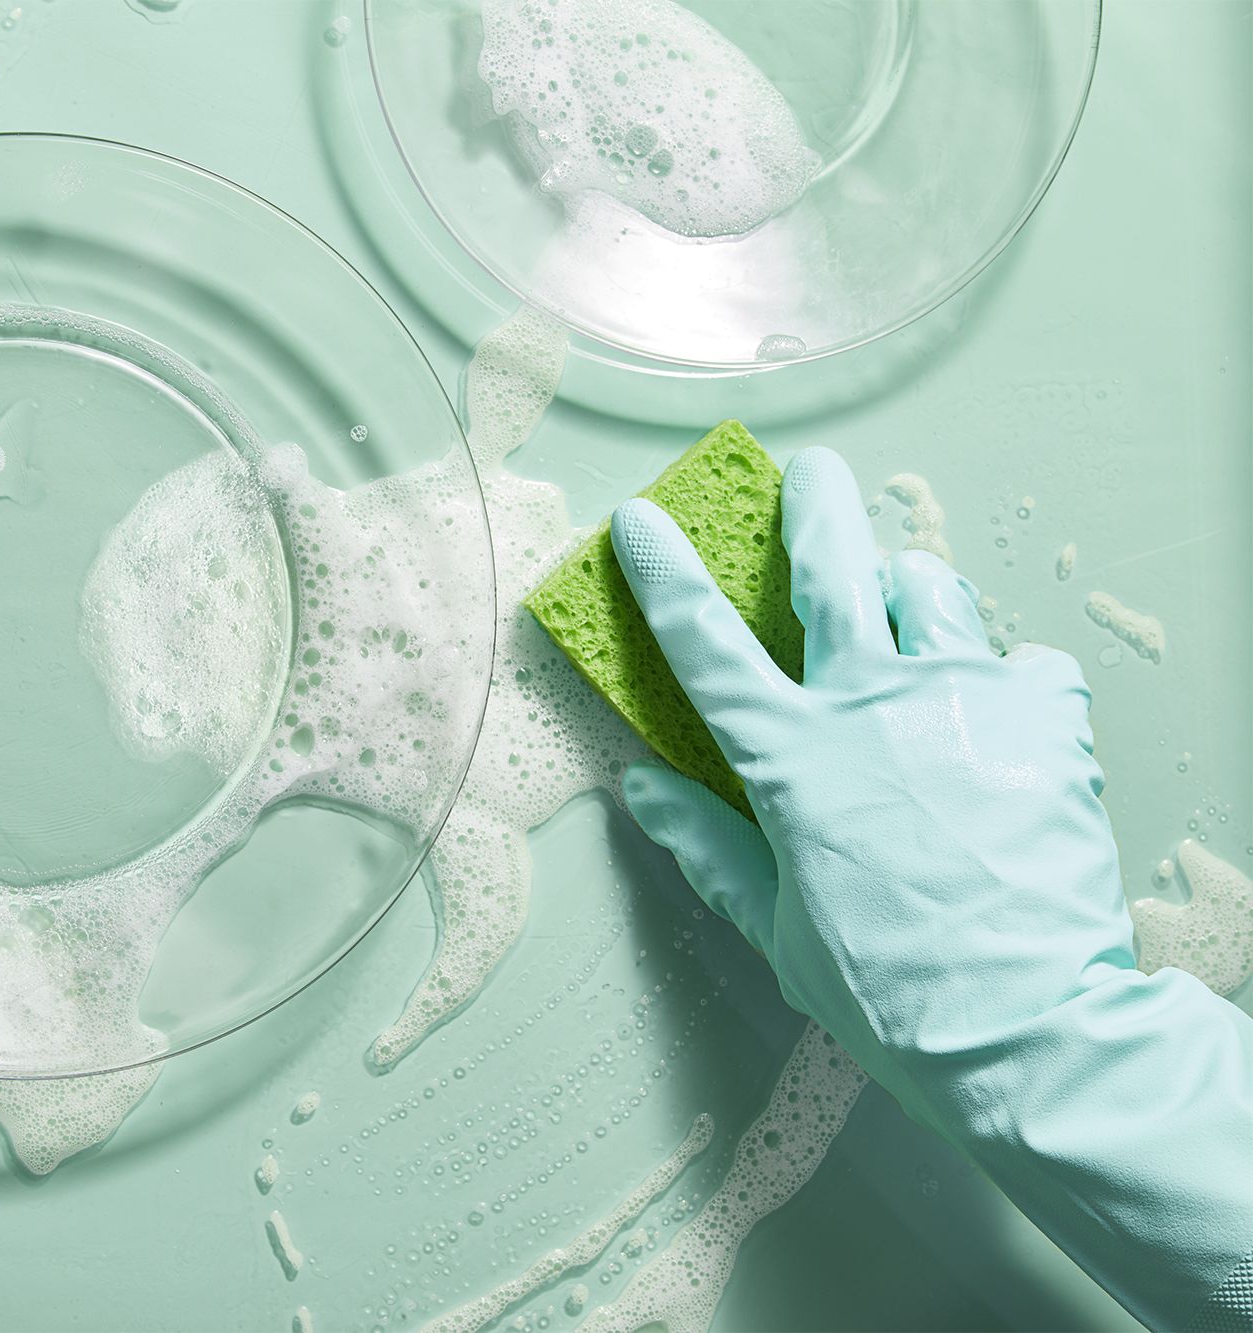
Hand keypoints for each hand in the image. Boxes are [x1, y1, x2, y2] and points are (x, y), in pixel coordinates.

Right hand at [610, 446, 1132, 1133]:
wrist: (1027, 1025)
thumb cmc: (888, 989)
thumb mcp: (775, 928)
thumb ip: (708, 846)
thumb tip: (643, 787)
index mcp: (790, 756)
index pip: (704, 642)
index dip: (663, 572)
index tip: (640, 520)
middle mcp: (871, 703)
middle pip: (833, 566)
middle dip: (812, 504)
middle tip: (809, 474)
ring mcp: (963, 699)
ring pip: (931, 591)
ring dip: (910, 588)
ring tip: (909, 608)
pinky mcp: (1044, 718)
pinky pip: (1022, 663)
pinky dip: (1003, 676)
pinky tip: (998, 713)